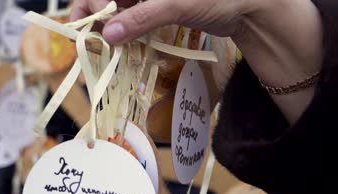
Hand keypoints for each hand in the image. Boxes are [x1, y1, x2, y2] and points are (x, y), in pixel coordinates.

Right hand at [71, 0, 323, 123]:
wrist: (249, 7)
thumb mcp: (177, 4)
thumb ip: (141, 17)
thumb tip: (108, 36)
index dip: (90, 3)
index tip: (87, 25)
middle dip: (95, 16)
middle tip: (91, 40)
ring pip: (119, 9)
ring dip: (109, 26)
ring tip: (102, 46)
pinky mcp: (158, 9)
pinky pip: (134, 19)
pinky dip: (126, 31)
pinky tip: (121, 44)